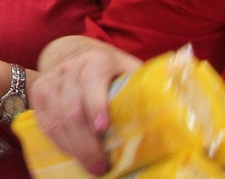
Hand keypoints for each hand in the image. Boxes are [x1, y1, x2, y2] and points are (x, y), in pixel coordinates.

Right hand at [31, 43, 140, 174]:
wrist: (82, 58)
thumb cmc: (117, 74)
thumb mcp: (134, 74)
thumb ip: (150, 91)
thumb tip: (184, 125)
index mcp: (97, 60)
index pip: (91, 79)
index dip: (95, 103)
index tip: (103, 129)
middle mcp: (70, 66)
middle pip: (72, 107)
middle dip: (86, 141)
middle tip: (101, 166)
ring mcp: (51, 79)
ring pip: (56, 118)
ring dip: (73, 147)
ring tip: (92, 167)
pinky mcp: (39, 92)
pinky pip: (44, 122)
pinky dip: (59, 142)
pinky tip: (74, 155)